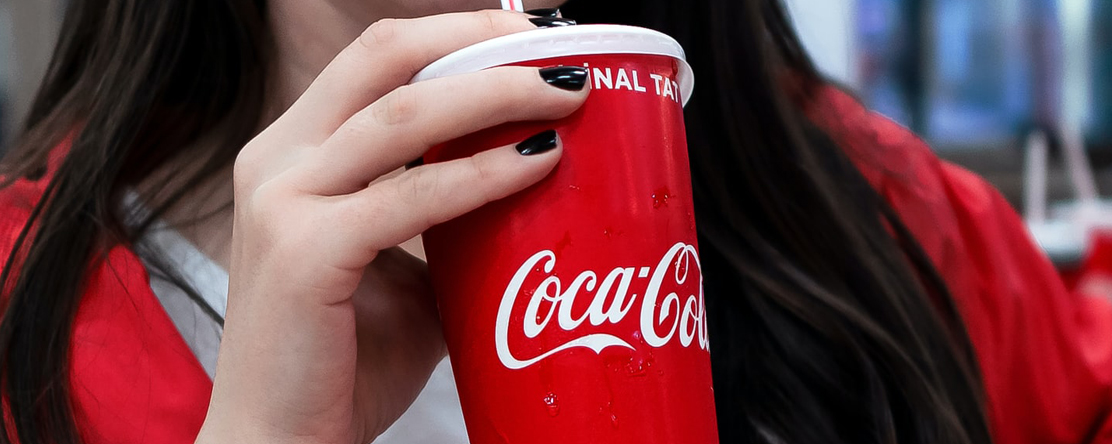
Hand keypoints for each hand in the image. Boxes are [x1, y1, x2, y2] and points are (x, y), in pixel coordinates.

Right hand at [195, 11, 587, 443]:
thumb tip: (535, 190)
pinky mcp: (303, 253)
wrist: (283, 442)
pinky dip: (482, 174)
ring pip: (404, 112)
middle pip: (387, 56)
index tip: (535, 39)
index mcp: (297, 152)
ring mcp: (283, 201)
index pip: (379, 57)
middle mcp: (279, 160)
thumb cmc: (344, 360)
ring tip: (568, 96)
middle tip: (562, 55)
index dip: (459, 32)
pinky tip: (538, 163)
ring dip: (496, 94)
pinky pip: (409, 196)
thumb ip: (448, 221)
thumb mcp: (400, 269)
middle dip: (481, 39)